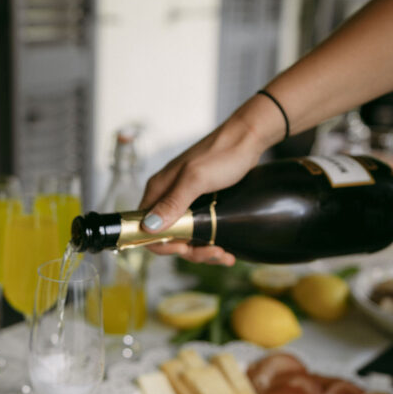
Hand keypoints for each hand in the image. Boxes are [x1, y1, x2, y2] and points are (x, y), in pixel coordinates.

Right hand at [139, 108, 270, 263]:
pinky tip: (225, 249)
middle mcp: (167, 197)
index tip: (185, 248)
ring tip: (225, 254)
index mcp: (158, 190)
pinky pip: (199, 231)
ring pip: (185, 236)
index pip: (144, 228)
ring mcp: (184, 201)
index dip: (163, 244)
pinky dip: (210, 243)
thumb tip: (148, 226)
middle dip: (189, 250)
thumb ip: (173, 202)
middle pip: (167, 237)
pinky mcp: (201, 203)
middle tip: (215, 252)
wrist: (247, 139)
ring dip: (202, 250)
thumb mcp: (196, 179)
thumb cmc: (222, 154)